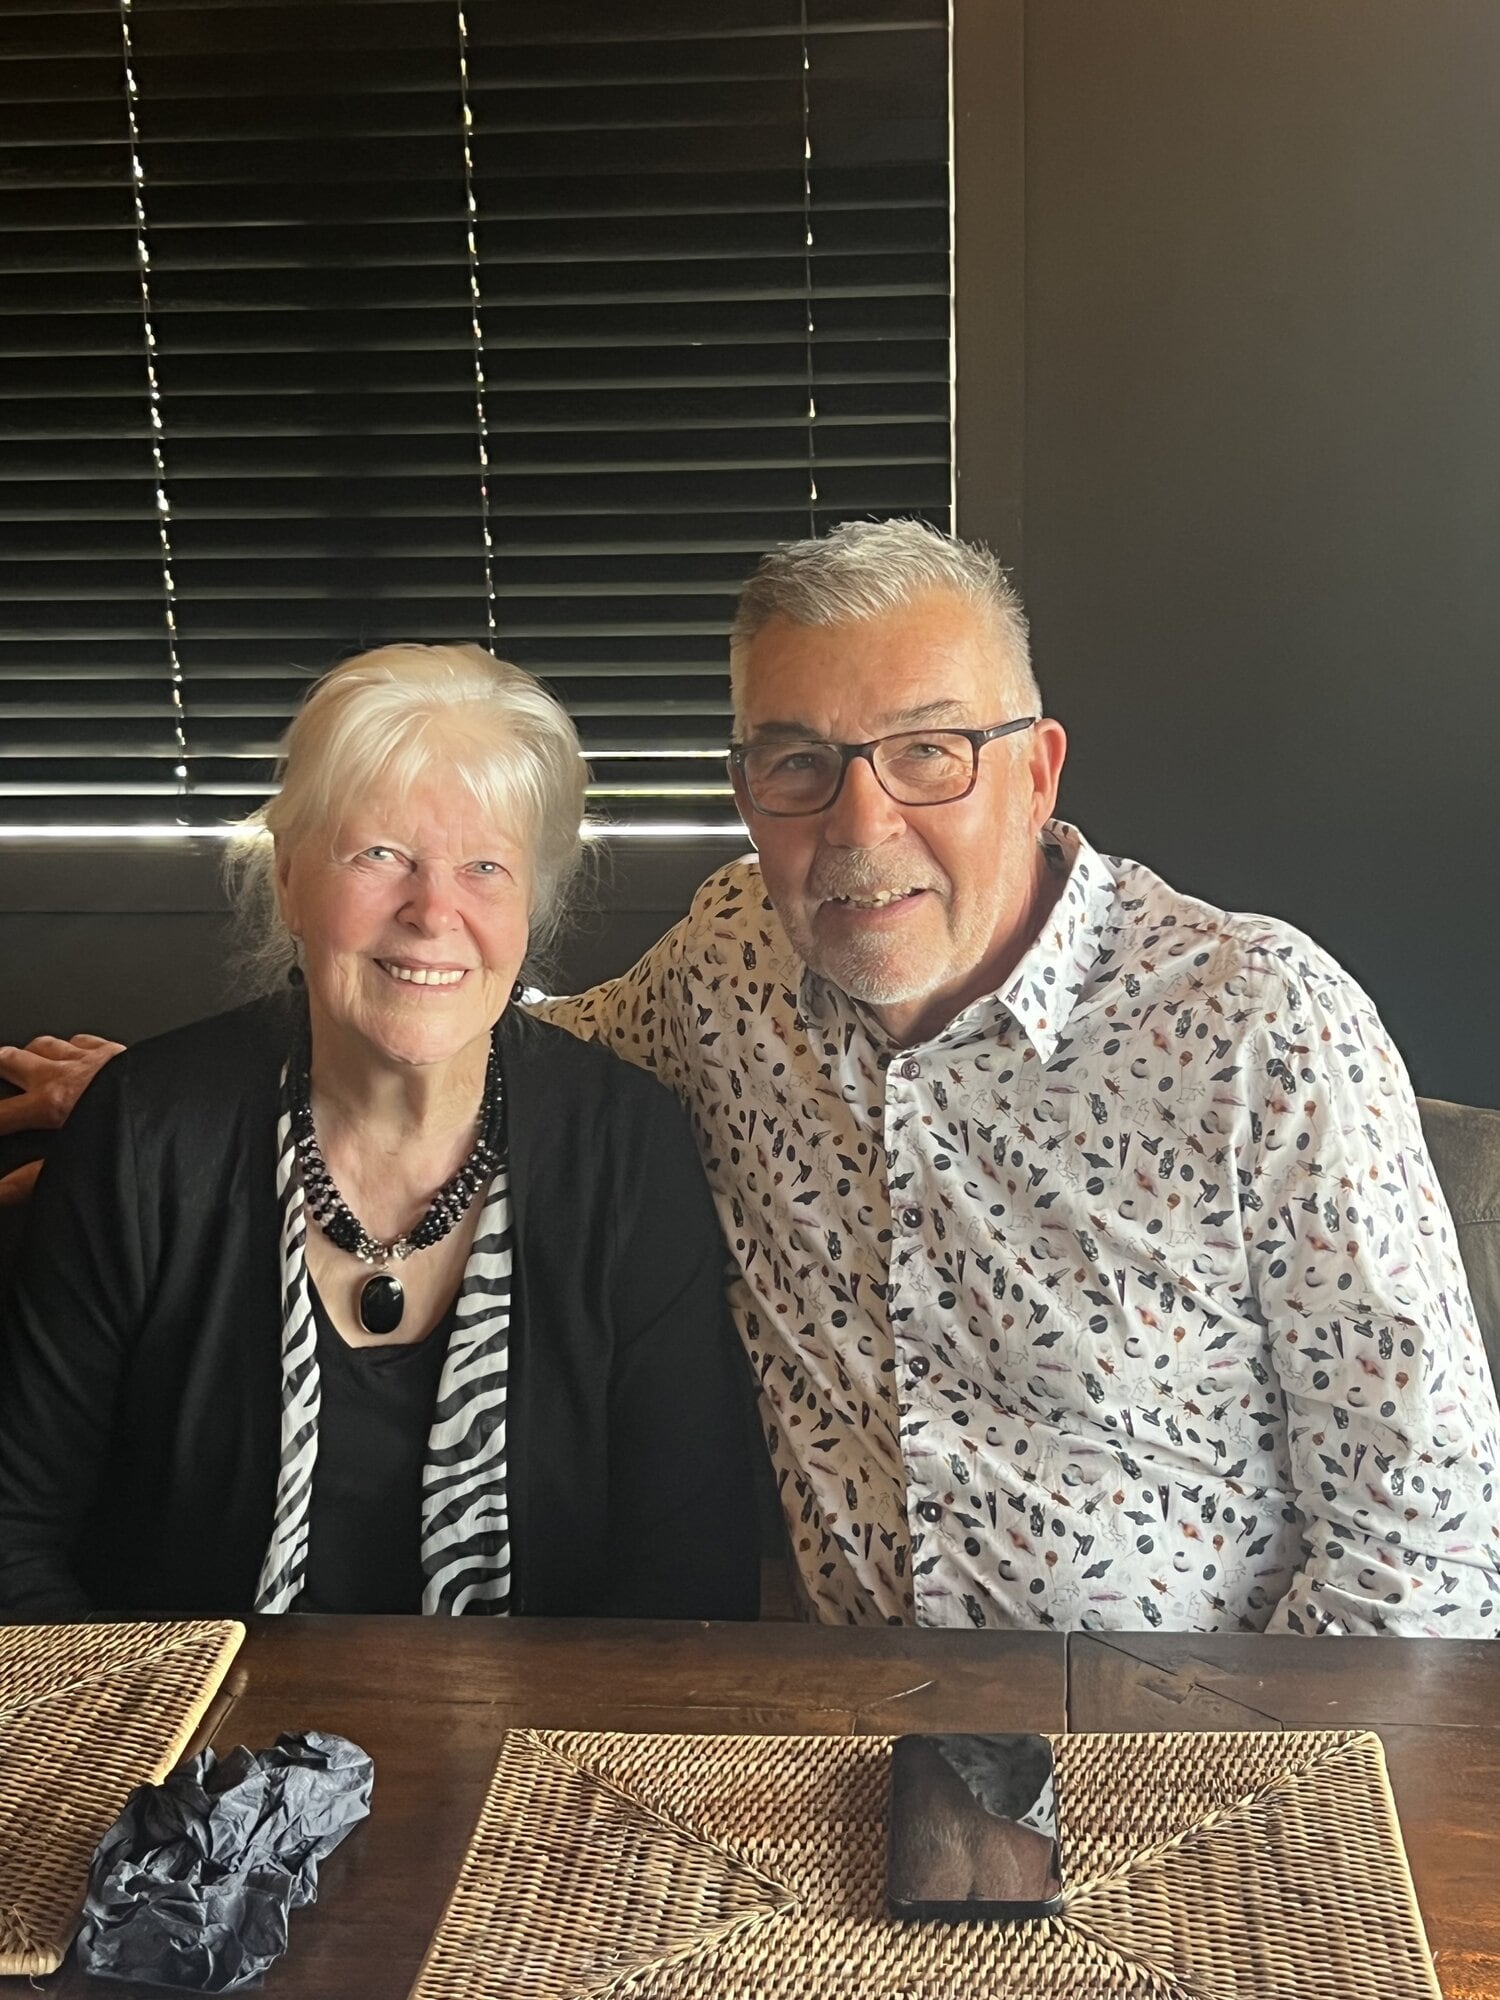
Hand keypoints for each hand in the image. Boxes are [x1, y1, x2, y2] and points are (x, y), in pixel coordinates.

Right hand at [0, 1035, 125, 1202]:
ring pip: (46, 1044)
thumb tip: (3, 1191)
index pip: (2, 1114)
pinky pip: (83, 1040)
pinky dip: (72, 1045)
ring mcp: (89, 1058)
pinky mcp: (114, 1050)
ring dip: (29, 1051)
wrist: (179, 1102)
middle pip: (12, 1062)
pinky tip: (73, 1049)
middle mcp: (65, 1074)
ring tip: (19, 1058)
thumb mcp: (79, 1163)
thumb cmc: (133, 1133)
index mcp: (51, 1103)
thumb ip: (35, 1178)